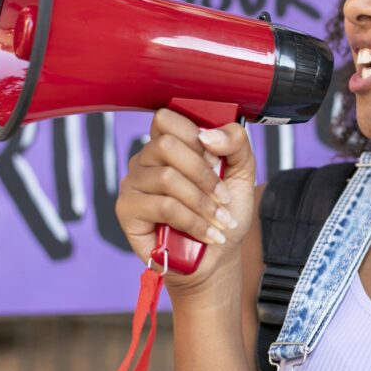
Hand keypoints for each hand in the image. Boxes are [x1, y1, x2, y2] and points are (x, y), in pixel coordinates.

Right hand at [115, 108, 257, 292]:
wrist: (219, 252)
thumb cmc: (225, 209)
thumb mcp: (242, 170)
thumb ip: (235, 142)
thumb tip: (207, 135)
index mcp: (169, 143)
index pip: (166, 118)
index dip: (193, 134)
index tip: (216, 158)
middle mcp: (146, 159)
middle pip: (166, 145)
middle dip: (204, 173)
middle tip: (224, 197)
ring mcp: (133, 183)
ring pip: (166, 178)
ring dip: (202, 202)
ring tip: (221, 220)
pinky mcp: (127, 210)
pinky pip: (162, 207)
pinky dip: (193, 220)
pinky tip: (207, 233)